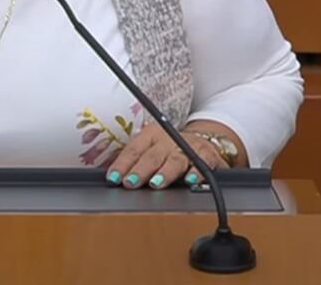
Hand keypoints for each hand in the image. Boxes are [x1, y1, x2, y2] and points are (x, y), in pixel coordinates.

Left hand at [105, 123, 228, 189]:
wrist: (201, 140)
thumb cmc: (169, 148)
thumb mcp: (151, 149)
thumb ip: (136, 162)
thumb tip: (114, 180)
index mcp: (151, 135)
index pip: (133, 150)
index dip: (122, 164)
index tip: (113, 178)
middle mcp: (168, 139)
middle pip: (152, 156)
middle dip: (140, 170)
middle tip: (130, 182)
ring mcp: (188, 146)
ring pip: (175, 160)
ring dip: (165, 173)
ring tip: (156, 183)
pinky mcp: (207, 155)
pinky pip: (202, 163)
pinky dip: (197, 173)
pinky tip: (190, 180)